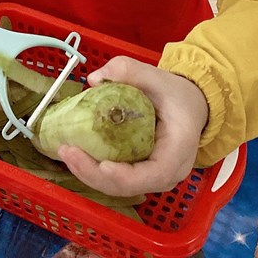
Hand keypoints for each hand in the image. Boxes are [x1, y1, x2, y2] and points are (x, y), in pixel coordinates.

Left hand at [58, 56, 208, 196]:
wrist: (191, 106)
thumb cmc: (177, 95)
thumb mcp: (157, 76)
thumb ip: (128, 70)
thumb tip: (95, 78)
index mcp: (178, 150)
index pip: (153, 174)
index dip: (125, 175)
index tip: (101, 164)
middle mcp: (169, 172)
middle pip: (129, 186)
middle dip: (94, 173)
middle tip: (67, 151)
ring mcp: (155, 178)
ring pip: (120, 187)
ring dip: (90, 174)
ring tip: (66, 153)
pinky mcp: (143, 176)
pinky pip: (118, 181)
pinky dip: (96, 172)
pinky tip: (77, 157)